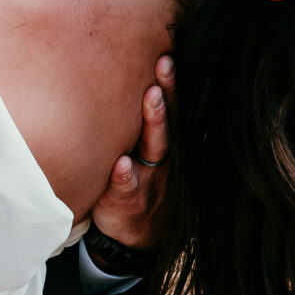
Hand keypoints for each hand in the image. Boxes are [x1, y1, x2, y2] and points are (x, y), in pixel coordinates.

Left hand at [88, 56, 171, 254]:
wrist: (137, 240)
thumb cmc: (141, 183)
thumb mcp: (148, 155)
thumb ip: (146, 125)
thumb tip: (137, 81)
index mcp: (166, 143)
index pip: (173, 107)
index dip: (173, 82)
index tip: (169, 53)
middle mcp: (163, 157)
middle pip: (168, 119)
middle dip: (168, 91)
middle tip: (164, 63)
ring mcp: (148, 178)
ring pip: (154, 148)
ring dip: (154, 123)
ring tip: (151, 98)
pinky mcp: (127, 199)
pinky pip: (126, 187)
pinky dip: (125, 176)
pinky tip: (121, 164)